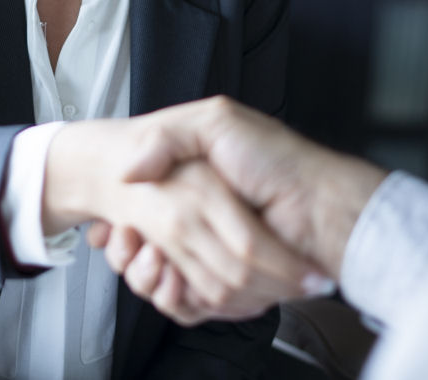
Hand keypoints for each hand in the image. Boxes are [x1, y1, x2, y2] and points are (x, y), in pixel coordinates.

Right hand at [89, 97, 387, 321]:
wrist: (317, 202)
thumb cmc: (274, 158)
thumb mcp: (216, 122)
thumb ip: (167, 137)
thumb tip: (127, 170)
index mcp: (194, 192)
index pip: (138, 215)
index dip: (119, 225)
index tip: (110, 223)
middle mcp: (202, 228)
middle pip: (141, 252)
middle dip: (126, 249)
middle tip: (122, 236)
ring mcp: (213, 260)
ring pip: (158, 281)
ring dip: (145, 273)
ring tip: (145, 254)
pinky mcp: (227, 290)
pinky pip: (188, 304)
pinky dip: (174, 295)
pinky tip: (170, 276)